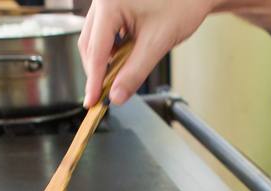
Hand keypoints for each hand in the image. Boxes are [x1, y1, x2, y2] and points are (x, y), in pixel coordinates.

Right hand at [79, 0, 215, 106]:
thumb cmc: (182, 5)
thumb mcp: (157, 43)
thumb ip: (135, 73)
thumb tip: (117, 95)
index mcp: (110, 3)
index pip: (96, 50)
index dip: (94, 80)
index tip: (93, 101)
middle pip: (89, 44)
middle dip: (96, 71)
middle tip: (105, 94)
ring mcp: (107, 1)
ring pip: (94, 38)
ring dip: (104, 60)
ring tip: (118, 76)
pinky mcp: (114, 5)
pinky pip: (104, 31)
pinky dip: (111, 49)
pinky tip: (123, 59)